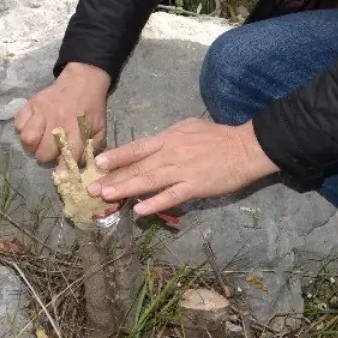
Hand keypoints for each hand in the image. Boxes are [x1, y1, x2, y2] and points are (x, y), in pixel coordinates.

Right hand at [14, 62, 110, 166]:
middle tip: (51, 151)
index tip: (60, 177)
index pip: (68, 154)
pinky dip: (22, 130)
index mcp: (77, 129)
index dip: (63, 169)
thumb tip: (78, 165)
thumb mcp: (99, 129)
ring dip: (32, 145)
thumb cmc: (91, 109)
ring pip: (27, 139)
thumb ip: (92, 149)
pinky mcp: (31, 104)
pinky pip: (18, 124)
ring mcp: (42, 112)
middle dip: (46, 157)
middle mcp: (58, 122)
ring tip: (39, 142)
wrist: (82, 81)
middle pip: (43, 152)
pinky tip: (33, 128)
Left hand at [87, 118, 278, 216]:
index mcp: (169, 139)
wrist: (245, 148)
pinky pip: (171, 196)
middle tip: (91, 189)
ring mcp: (182, 171)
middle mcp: (171, 154)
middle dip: (113, 178)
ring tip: (106, 197)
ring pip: (149, 181)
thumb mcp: (189, 127)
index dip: (117, 156)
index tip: (98, 164)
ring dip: (126, 189)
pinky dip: (155, 203)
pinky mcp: (195, 187)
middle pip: (138, 167)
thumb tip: (151, 147)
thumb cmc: (218, 136)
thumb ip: (168, 138)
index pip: (137, 148)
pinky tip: (140, 210)